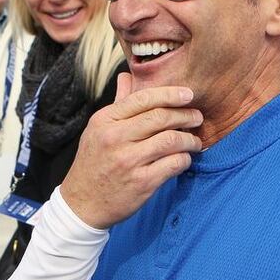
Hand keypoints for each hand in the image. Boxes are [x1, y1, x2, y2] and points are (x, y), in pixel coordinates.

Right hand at [60, 73, 202, 228]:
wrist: (82, 203)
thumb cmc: (93, 163)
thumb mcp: (97, 130)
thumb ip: (118, 104)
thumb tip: (127, 76)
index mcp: (106, 121)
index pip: (143, 99)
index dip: (170, 94)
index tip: (188, 95)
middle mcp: (116, 138)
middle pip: (160, 118)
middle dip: (185, 115)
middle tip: (197, 117)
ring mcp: (129, 161)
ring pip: (171, 140)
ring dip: (189, 139)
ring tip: (194, 140)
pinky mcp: (142, 182)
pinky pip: (173, 164)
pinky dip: (185, 159)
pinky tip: (185, 158)